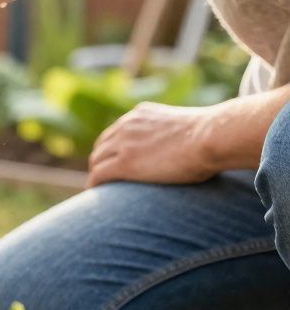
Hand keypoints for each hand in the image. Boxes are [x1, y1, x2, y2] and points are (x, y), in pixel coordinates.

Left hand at [88, 102, 219, 186]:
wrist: (213, 137)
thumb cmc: (214, 137)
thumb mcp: (188, 128)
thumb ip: (179, 135)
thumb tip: (192, 147)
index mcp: (142, 114)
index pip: (117, 131)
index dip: (113, 147)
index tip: (114, 160)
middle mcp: (128, 125)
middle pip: (102, 145)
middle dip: (101, 161)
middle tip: (103, 179)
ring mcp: (124, 143)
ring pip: (97, 160)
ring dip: (96, 174)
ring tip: (99, 190)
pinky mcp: (125, 162)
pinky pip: (100, 174)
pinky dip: (95, 184)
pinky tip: (97, 194)